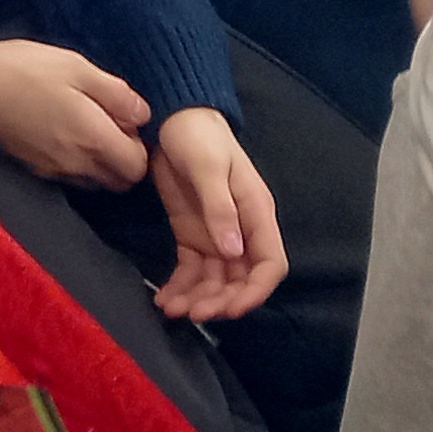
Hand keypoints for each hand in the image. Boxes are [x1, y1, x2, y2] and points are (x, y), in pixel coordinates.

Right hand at [0, 38, 151, 188]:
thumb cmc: (28, 71)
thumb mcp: (79, 68)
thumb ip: (117, 95)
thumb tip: (143, 116)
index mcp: (93, 140)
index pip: (137, 167)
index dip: (140, 146)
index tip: (127, 121)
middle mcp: (77, 165)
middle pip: (119, 181)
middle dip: (124, 159)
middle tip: (112, 126)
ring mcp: (54, 171)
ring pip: (95, 181)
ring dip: (101, 163)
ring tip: (88, 128)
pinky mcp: (35, 169)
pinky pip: (71, 176)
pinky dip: (78, 163)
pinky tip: (65, 133)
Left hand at [146, 107, 285, 319]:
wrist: (172, 119)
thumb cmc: (198, 137)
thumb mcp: (209, 168)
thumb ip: (221, 209)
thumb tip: (234, 252)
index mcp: (256, 214)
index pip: (269, 263)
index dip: (255, 291)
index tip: (232, 309)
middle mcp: (240, 231)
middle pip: (240, 279)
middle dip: (221, 301)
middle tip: (194, 312)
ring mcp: (215, 236)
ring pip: (214, 281)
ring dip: (197, 299)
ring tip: (172, 309)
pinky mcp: (191, 236)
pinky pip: (190, 270)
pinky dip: (179, 287)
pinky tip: (163, 299)